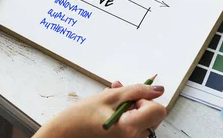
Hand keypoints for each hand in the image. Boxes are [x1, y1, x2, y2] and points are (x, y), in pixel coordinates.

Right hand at [34, 79, 165, 137]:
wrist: (64, 135)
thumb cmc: (81, 117)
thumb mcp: (108, 97)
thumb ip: (135, 91)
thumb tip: (158, 89)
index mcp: (131, 127)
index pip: (158, 110)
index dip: (146, 99)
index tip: (130, 97)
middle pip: (153, 116)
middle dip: (138, 101)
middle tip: (119, 93)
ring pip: (142, 119)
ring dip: (130, 106)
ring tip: (110, 99)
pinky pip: (134, 126)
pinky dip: (126, 116)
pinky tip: (110, 109)